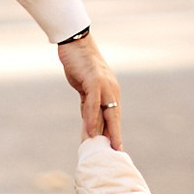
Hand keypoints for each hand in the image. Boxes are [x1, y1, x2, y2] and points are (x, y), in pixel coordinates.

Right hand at [59, 31, 121, 146]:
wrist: (75, 41)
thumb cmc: (79, 64)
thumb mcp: (85, 87)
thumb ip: (88, 103)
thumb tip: (89, 123)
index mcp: (110, 90)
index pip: (113, 114)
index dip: (115, 130)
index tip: (117, 147)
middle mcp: (111, 88)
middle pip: (114, 115)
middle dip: (115, 134)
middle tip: (118, 151)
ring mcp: (104, 84)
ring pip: (106, 111)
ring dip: (105, 130)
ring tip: (105, 147)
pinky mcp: (94, 80)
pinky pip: (93, 103)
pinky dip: (92, 118)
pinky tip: (90, 130)